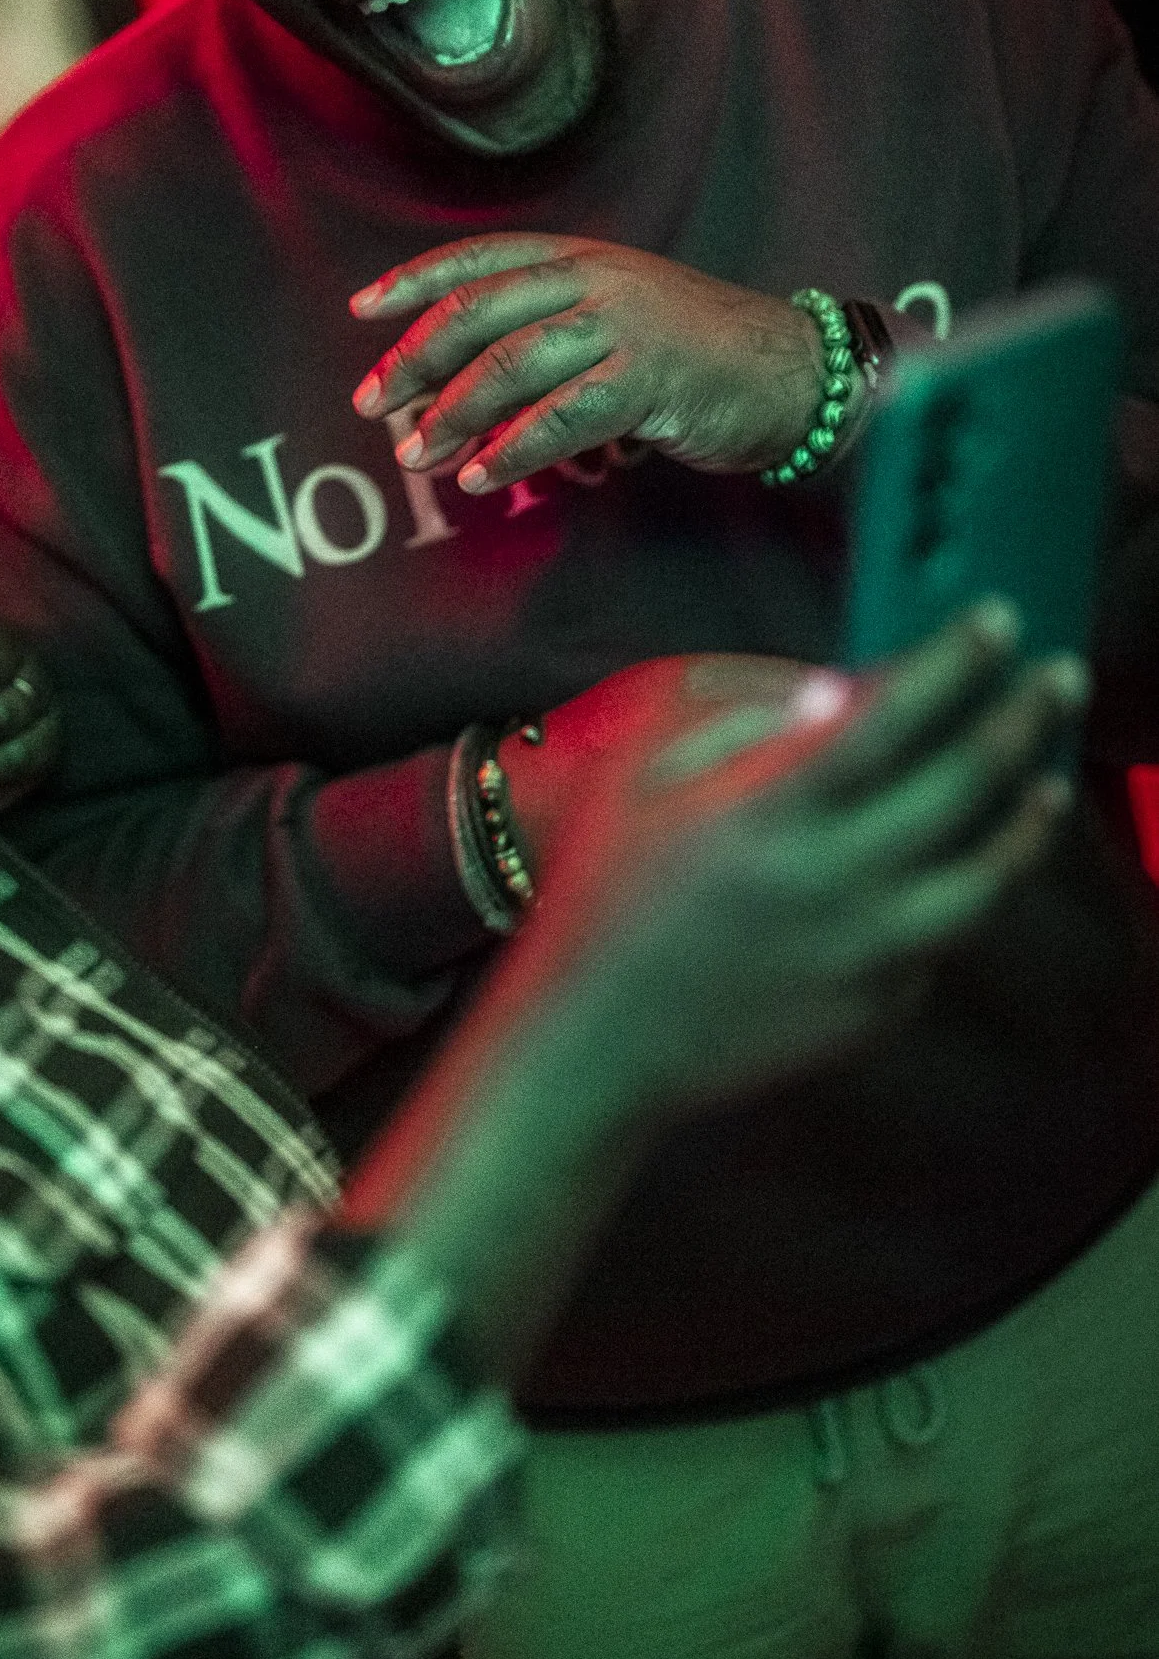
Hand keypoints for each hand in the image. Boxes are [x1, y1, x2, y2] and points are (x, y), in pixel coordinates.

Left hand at [350, 233, 836, 486]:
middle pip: (478, 312)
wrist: (794, 371)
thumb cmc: (698, 354)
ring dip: (452, 413)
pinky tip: (480, 475)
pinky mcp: (648, 379)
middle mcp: (595, 280)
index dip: (414, 281)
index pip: (479, 258)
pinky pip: (560, 417)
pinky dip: (512, 450)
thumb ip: (548, 334)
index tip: (362, 310)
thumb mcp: (618, 317)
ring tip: (416, 453)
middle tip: (373, 404)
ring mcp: (622, 325)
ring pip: (511, 365)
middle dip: (415, 359)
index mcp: (581, 258)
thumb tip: (459, 386)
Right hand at [351, 604, 1085, 1382]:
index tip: (999, 619)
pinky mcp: (876, 1010)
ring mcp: (865, 956)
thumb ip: (750, 715)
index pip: (894, 716)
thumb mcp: (648, 770)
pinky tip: (965, 858)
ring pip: (986, 879)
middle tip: (1061, 674)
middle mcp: (834, 884)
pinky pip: (941, 939)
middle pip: (965, 786)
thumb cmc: (607, 888)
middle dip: (1023, 716)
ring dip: (1028, 817)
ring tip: (1048, 777)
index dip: (956, 659)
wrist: (596, 1039)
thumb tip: (851, 688)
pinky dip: (961, 891)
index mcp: (771, 811)